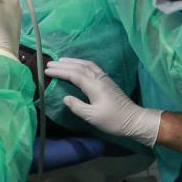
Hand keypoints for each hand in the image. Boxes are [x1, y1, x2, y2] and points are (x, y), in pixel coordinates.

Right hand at [44, 58, 160, 146]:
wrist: (134, 120)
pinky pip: (92, 67)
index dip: (60, 71)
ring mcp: (104, 78)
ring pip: (86, 65)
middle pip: (79, 67)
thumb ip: (77, 107)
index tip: (47, 70)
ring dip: (73, 61)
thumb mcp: (92, 117)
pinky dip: (82, 64)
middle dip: (63, 65)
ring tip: (61, 60)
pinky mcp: (108, 81)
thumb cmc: (113, 120)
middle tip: (49, 63)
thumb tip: (65, 98)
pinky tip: (79, 65)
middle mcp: (99, 78)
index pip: (74, 74)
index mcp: (94, 86)